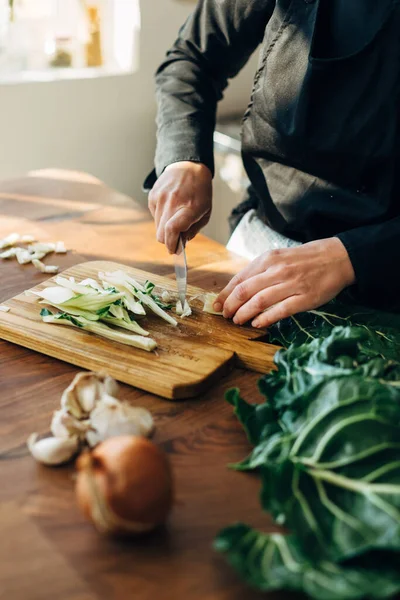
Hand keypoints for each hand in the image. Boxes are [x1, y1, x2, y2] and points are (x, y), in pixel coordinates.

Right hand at [148, 161, 211, 253]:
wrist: (188, 167)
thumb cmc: (200, 192)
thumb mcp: (205, 212)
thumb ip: (192, 230)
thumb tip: (180, 245)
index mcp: (189, 207)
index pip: (172, 229)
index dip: (171, 244)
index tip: (174, 250)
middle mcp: (172, 202)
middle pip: (161, 234)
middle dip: (168, 241)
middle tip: (176, 240)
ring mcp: (160, 198)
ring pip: (157, 227)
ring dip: (165, 229)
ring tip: (176, 218)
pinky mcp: (152, 196)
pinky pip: (154, 216)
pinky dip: (161, 218)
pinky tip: (170, 208)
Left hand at [214, 237, 355, 327]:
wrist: (337, 258)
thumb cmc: (304, 260)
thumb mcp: (278, 258)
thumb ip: (259, 271)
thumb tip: (237, 289)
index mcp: (268, 259)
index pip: (239, 279)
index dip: (225, 294)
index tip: (217, 306)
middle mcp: (277, 270)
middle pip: (245, 291)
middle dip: (231, 306)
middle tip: (226, 316)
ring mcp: (292, 284)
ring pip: (259, 302)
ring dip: (244, 314)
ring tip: (238, 321)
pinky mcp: (305, 298)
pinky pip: (280, 311)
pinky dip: (265, 319)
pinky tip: (257, 324)